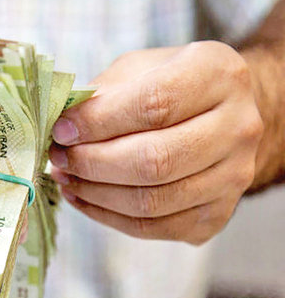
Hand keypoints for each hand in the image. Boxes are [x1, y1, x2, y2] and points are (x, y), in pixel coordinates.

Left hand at [50, 41, 262, 243]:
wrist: (219, 115)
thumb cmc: (169, 86)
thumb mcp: (137, 69)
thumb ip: (102, 94)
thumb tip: (62, 127)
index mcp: (218, 76)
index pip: (155, 105)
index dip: (99, 121)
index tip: (62, 130)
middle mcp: (238, 128)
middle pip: (155, 160)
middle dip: (92, 162)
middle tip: (58, 156)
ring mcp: (233, 177)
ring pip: (151, 201)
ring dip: (95, 192)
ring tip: (65, 176)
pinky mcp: (217, 215)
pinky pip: (153, 227)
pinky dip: (107, 216)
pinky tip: (82, 197)